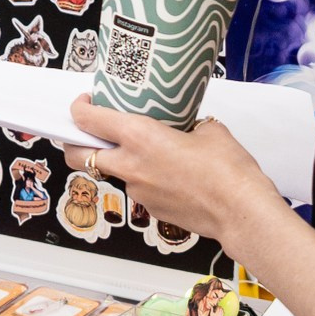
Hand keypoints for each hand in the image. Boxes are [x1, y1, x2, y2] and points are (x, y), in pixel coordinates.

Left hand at [67, 97, 286, 245]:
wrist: (240, 211)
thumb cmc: (227, 170)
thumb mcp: (209, 130)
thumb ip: (187, 126)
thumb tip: (187, 128)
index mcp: (139, 137)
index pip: (90, 121)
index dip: (80, 109)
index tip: (84, 104)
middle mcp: (130, 165)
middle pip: (79, 156)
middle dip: (74, 144)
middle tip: (86, 133)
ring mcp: (138, 191)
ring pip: (111, 173)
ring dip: (116, 162)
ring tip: (143, 152)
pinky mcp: (151, 209)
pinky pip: (138, 189)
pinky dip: (144, 179)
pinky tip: (169, 174)